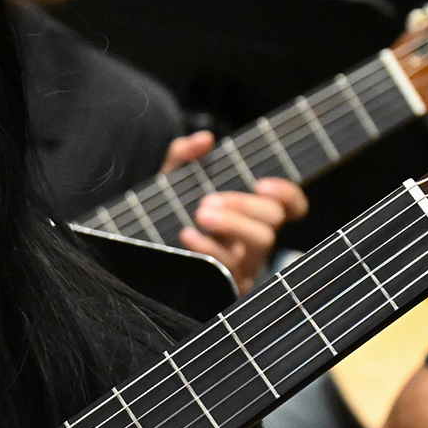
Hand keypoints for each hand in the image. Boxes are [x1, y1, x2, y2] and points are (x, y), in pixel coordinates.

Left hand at [162, 131, 308, 292]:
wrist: (137, 254)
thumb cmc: (164, 215)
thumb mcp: (170, 182)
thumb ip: (184, 155)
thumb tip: (204, 140)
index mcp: (250, 216)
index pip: (291, 207)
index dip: (288, 194)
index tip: (260, 184)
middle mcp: (253, 241)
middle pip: (273, 220)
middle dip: (244, 206)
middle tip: (207, 202)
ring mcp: (244, 266)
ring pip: (260, 243)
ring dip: (233, 224)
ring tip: (200, 214)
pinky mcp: (227, 287)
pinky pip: (231, 270)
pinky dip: (209, 248)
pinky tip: (187, 235)